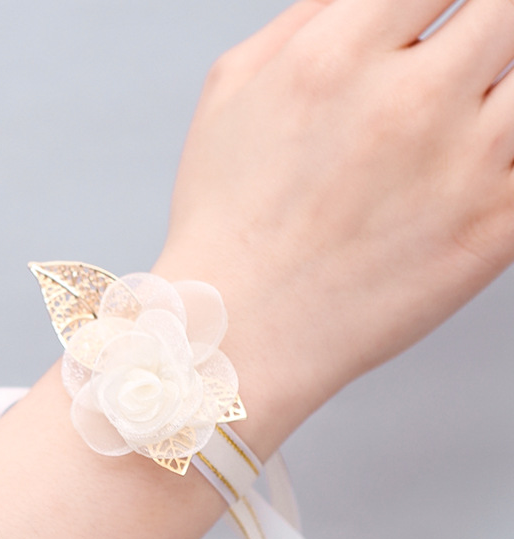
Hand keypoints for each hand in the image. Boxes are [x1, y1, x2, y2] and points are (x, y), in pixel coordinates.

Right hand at [153, 0, 513, 455]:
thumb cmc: (226, 225)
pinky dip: (512, 149)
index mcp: (338, 56)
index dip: (440, 1)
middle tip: (460, 67)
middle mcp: (409, 101)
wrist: (238, 332)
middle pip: (505, 10)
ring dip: (500, 87)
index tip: (439, 18)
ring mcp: (464, 167)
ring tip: (462, 118)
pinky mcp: (496, 230)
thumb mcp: (231, 90)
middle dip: (485, 29)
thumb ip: (306, 17)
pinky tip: (481, 155)